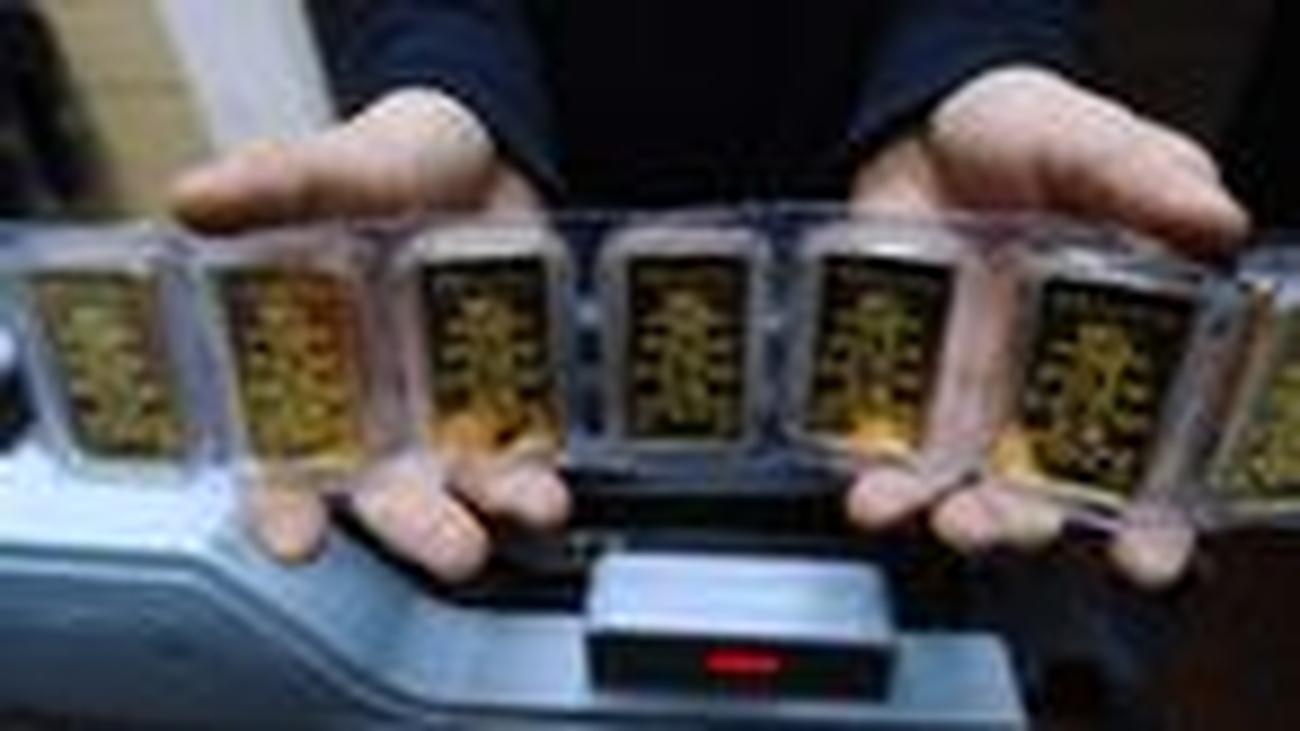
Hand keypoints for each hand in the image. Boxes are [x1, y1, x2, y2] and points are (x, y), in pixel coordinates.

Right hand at [171, 88, 567, 581]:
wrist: (476, 152)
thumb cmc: (380, 170)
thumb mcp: (328, 168)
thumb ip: (271, 185)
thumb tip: (195, 197)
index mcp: (306, 377)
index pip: (279, 463)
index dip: (282, 506)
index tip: (296, 538)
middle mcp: (373, 414)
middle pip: (388, 497)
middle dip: (420, 529)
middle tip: (453, 549)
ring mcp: (444, 412)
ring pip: (466, 486)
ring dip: (500, 508)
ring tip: (535, 510)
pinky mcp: (508, 399)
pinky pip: (527, 449)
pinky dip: (545, 468)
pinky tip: (561, 479)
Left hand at [847, 66, 1249, 587]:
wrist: (927, 129)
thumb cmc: (1031, 139)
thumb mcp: (1095, 147)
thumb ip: (1148, 183)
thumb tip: (1213, 220)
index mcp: (1122, 353)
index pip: (1151, 461)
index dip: (1157, 520)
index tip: (1151, 558)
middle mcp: (1045, 394)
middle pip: (1049, 492)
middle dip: (1035, 526)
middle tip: (1025, 533)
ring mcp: (968, 396)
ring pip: (963, 485)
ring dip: (951, 514)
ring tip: (941, 520)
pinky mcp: (900, 385)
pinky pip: (885, 448)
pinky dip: (876, 478)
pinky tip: (870, 496)